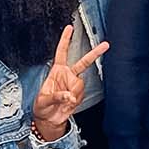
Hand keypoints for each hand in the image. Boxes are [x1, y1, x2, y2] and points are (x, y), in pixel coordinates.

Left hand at [31, 25, 108, 139]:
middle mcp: (67, 75)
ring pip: (80, 84)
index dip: (65, 39)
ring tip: (64, 100)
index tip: (70, 28)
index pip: (61, 52)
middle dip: (95, 53)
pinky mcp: (79, 94)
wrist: (49, 120)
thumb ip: (56, 96)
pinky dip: (75, 100)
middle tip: (106, 45)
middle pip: (83, 62)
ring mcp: (74, 84)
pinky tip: (68, 103)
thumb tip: (69, 96)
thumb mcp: (44, 100)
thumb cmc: (42, 107)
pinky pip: (80, 95)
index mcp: (56, 71)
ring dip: (73, 93)